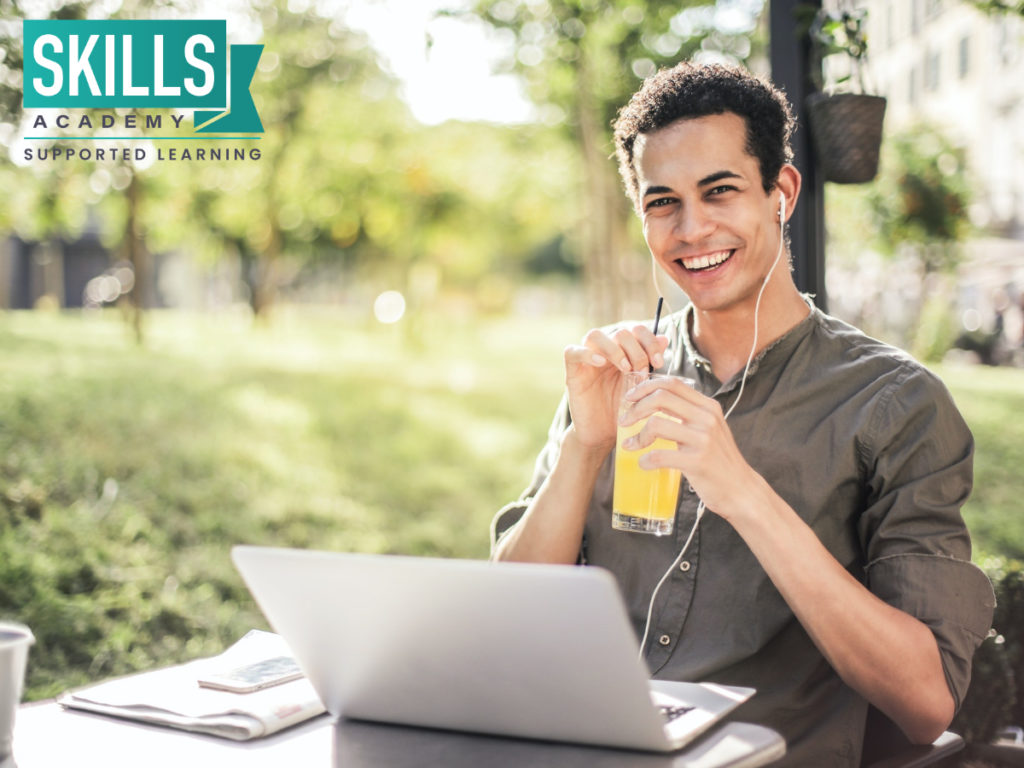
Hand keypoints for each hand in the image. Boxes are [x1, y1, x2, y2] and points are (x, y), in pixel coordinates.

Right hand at [562, 326, 668, 452]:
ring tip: (626, 369)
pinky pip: (572, 352)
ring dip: (614, 349)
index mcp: (623, 352)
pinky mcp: (573, 373)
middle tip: (642, 372)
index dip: (649, 341)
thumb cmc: (624, 411)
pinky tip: (600, 363)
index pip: (635, 330)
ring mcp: (587, 361)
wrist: (604, 435)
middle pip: (619, 332)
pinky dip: (586, 353)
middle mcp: (604, 352)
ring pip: (595, 335)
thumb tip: (664, 338)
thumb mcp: (642, 387)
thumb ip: (651, 363)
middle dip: (636, 350)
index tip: (659, 362)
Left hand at [620, 376, 756, 517]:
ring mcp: (703, 439)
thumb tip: (653, 403)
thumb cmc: (718, 460)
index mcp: (708, 406)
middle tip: (624, 421)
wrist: (740, 490)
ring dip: (637, 436)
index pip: (672, 383)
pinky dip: (645, 460)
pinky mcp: (698, 462)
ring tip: (630, 446)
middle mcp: (707, 418)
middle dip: (635, 408)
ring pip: (657, 424)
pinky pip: (660, 456)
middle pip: (660, 398)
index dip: (645, 387)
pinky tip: (644, 464)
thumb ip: (688, 414)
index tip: (629, 398)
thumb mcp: (708, 429)